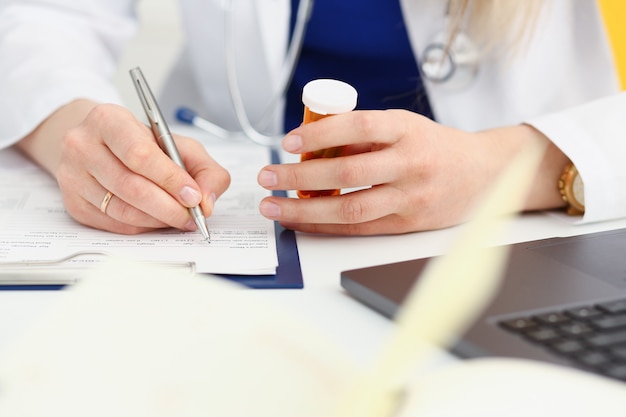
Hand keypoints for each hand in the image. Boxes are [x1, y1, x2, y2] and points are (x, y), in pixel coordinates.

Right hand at [19, 101, 229, 233]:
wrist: (99, 144)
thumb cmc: (140, 143)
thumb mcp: (178, 144)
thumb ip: (204, 168)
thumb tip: (206, 200)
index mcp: (108, 120)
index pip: (139, 154)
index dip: (170, 179)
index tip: (193, 196)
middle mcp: (82, 146)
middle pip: (130, 186)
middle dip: (169, 207)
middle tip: (192, 215)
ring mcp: (73, 176)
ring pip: (122, 210)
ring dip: (158, 220)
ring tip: (179, 219)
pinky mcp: (73, 203)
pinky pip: (114, 224)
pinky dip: (143, 227)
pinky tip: (157, 220)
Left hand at [257, 110, 566, 234]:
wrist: (487, 175)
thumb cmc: (437, 147)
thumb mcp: (406, 128)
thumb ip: (366, 137)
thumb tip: (314, 148)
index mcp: (408, 130)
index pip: (358, 128)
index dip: (320, 134)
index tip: (288, 141)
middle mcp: (411, 164)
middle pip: (348, 173)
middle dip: (300, 176)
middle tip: (268, 175)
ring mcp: (411, 198)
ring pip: (350, 208)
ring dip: (305, 209)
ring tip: (274, 205)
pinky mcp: (408, 224)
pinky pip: (360, 228)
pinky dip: (326, 226)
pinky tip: (301, 222)